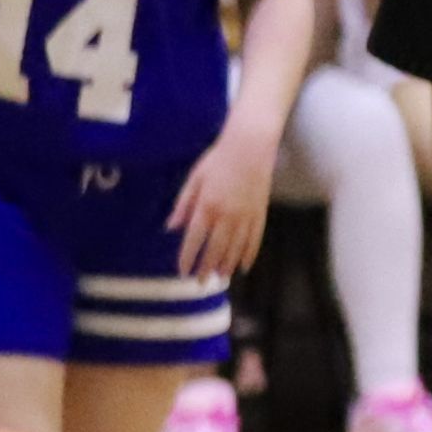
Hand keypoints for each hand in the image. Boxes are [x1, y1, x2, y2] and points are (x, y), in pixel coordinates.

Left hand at [168, 130, 276, 279]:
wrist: (250, 148)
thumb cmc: (217, 160)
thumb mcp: (194, 179)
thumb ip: (182, 205)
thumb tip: (171, 228)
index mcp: (207, 206)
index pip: (194, 239)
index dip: (188, 257)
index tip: (182, 271)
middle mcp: (227, 215)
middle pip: (216, 249)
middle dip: (207, 268)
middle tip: (201, 283)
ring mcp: (246, 216)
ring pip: (236, 248)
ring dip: (227, 265)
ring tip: (221, 278)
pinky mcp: (260, 214)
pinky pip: (255, 240)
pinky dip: (249, 255)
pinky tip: (244, 266)